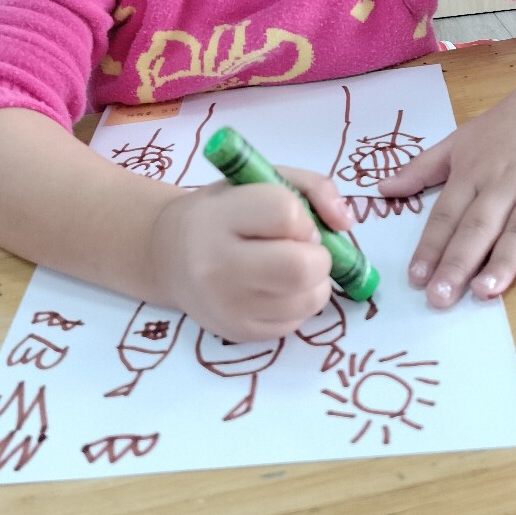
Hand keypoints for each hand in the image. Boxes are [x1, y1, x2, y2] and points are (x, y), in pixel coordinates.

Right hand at [148, 167, 353, 341]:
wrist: (169, 255)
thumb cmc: (224, 212)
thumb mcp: (260, 180)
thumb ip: (313, 187)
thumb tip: (346, 222)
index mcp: (219, 217)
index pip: (285, 213)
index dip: (302, 215)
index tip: (291, 219)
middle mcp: (217, 266)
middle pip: (302, 267)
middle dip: (318, 255)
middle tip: (302, 248)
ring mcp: (228, 306)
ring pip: (308, 299)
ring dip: (315, 281)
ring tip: (289, 267)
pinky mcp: (239, 333)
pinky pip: (297, 322)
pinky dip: (299, 302)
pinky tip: (276, 288)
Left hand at [379, 88, 515, 306]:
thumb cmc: (508, 125)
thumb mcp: (459, 140)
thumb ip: (421, 168)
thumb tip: (382, 190)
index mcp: (473, 172)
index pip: (446, 215)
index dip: (430, 247)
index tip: (415, 278)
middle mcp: (504, 182)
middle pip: (479, 227)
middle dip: (458, 263)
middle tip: (441, 297)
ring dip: (503, 262)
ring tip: (486, 293)